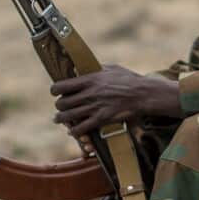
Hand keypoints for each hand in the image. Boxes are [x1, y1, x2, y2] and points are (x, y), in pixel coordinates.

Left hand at [50, 65, 180, 137]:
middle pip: (62, 103)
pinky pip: (81, 128)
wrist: (143, 94)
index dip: (55, 90)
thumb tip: (83, 68)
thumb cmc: (129, 79)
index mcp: (89, 79)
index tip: (56, 92)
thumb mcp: (111, 68)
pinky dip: (74, 131)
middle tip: (61, 106)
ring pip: (67, 117)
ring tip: (59, 119)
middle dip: (59, 105)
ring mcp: (94, 107)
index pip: (61, 86)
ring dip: (61, 119)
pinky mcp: (101, 119)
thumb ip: (95, 69)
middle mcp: (89, 94)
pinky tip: (73, 130)